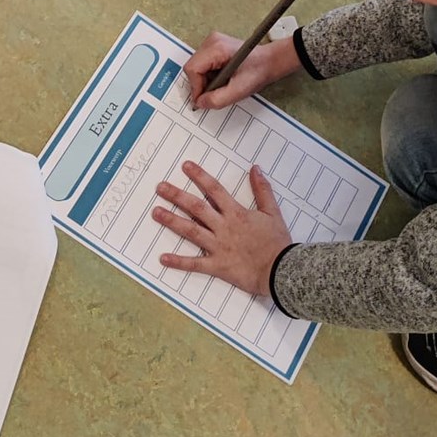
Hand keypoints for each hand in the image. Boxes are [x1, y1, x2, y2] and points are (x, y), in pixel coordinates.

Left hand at [152, 161, 291, 295]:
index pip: (214, 190)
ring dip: (172, 221)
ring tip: (155, 212)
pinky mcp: (217, 266)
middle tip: (160, 187)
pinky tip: (162, 258)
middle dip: (177, 195)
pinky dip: (178, 262)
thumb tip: (255, 169)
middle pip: (196, 207)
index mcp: (236, 213)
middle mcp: (223, 227)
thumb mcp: (273, 212)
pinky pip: (194, 264)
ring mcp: (218, 246)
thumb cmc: (277, 242)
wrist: (281, 270)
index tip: (185, 166)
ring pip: (191, 231)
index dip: (199, 176)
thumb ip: (262, 190)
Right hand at [185, 30, 299, 110]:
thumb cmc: (258, 72)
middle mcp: (212, 41)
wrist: (269, 62)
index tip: (204, 99)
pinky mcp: (214, 46)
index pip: (192, 69)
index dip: (196, 88)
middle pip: (193, 67)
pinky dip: (208, 75)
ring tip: (222, 84)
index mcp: (217, 48)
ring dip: (205, 80)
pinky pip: (202, 64)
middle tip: (216, 92)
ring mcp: (212, 42)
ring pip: (196, 67)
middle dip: (201, 84)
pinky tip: (222, 78)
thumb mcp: (239, 90)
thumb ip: (217, 99)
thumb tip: (200, 103)